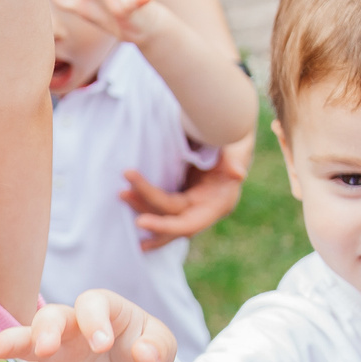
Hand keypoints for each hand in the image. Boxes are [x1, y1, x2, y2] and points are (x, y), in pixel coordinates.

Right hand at [0, 290, 175, 361]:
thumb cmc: (144, 350)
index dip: (95, 322)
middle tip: (47, 347)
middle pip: (52, 316)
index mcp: (103, 309)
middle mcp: (72, 324)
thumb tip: (144, 355)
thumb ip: (158, 348)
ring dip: (7, 344)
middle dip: (46, 329)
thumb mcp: (162, 347)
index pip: (93, 304)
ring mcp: (53, 350)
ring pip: (25, 341)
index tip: (103, 346)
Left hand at [125, 152, 243, 250]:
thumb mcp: (239, 147)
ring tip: (121, 193)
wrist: (231, 135)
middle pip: (169, 218)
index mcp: (218, 205)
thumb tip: (238, 174)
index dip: (165, 226)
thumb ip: (237, 159)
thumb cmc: (236, 141)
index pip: (188, 224)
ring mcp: (190, 205)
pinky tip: (126, 197)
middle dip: (145, 207)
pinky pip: (159, 205)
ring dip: (140, 206)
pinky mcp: (180, 196)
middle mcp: (202, 210)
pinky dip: (143, 203)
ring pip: (161, 214)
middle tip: (122, 194)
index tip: (140, 221)